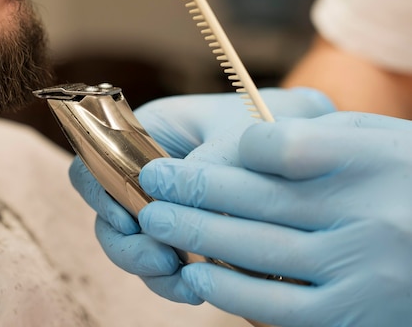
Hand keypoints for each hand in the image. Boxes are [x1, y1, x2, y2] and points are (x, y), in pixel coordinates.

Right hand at [69, 88, 335, 302]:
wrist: (313, 144)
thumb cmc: (274, 123)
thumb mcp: (243, 135)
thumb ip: (209, 170)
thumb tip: (179, 210)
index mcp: (151, 132)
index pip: (98, 157)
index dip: (100, 190)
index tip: (127, 219)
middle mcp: (151, 171)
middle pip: (109, 210)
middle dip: (127, 243)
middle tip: (159, 260)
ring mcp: (167, 206)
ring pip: (135, 243)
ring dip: (149, 268)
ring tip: (182, 281)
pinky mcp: (187, 235)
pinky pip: (165, 262)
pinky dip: (173, 280)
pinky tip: (195, 288)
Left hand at [139, 112, 411, 325]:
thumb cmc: (411, 185)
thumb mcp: (383, 143)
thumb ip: (323, 140)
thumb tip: (248, 146)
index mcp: (374, 163)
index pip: (284, 146)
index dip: (234, 149)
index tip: (202, 150)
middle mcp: (368, 216)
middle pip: (258, 199)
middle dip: (192, 189)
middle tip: (151, 181)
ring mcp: (360, 272)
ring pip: (257, 250)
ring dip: (196, 235)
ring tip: (156, 220)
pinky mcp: (352, 316)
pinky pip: (277, 305)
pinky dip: (230, 289)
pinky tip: (198, 274)